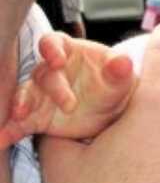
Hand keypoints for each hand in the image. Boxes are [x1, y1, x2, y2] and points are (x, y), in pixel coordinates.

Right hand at [0, 32, 135, 146]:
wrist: (109, 112)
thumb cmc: (112, 86)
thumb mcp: (120, 79)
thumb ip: (119, 70)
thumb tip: (123, 61)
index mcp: (68, 52)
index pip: (54, 43)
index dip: (52, 48)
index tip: (57, 59)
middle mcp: (49, 71)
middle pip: (42, 73)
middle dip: (52, 87)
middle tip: (69, 104)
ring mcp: (40, 94)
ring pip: (24, 96)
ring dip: (20, 104)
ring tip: (19, 116)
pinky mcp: (35, 117)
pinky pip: (19, 122)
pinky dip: (10, 130)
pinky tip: (3, 139)